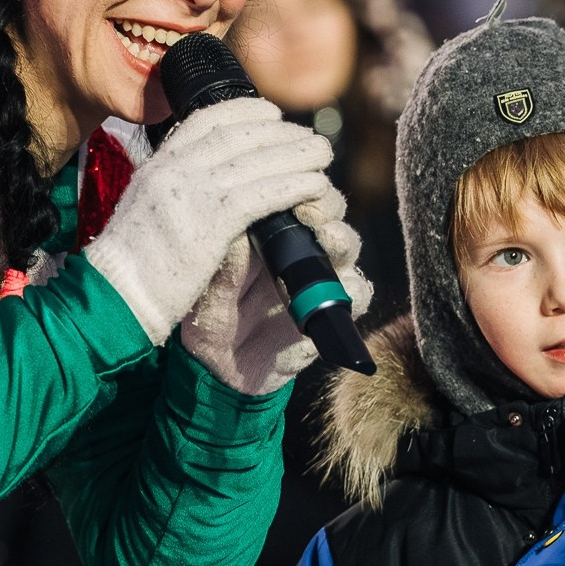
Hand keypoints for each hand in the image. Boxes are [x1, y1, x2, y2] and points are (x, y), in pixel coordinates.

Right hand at [82, 98, 335, 343]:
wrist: (111, 298)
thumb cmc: (127, 269)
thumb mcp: (144, 214)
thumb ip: (170, 192)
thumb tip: (198, 184)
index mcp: (157, 166)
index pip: (205, 121)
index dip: (243, 112)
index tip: (270, 113)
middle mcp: (173, 171)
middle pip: (237, 135)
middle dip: (278, 132)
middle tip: (307, 136)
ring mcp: (190, 195)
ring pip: (255, 160)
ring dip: (295, 154)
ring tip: (322, 153)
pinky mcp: (210, 225)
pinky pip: (262, 195)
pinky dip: (293, 186)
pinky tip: (314, 185)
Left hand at [178, 186, 372, 395]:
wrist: (221, 373)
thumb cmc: (210, 323)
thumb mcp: (207, 299)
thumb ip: (223, 275)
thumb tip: (236, 238)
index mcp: (266, 240)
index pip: (294, 202)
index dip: (299, 192)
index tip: (293, 195)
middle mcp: (299, 256)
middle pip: (328, 217)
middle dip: (327, 210)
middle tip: (314, 214)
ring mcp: (319, 284)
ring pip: (347, 252)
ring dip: (343, 243)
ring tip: (330, 239)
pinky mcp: (333, 316)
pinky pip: (357, 299)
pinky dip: (355, 293)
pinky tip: (341, 293)